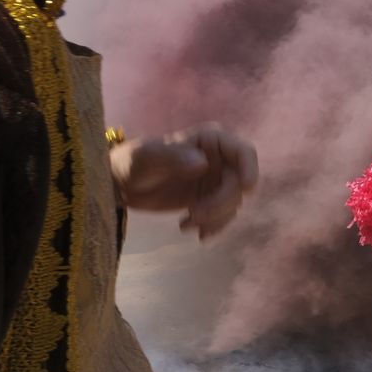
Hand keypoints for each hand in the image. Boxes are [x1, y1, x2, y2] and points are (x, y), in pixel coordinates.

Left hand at [110, 122, 259, 238]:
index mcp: (211, 141)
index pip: (243, 152)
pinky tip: (191, 230)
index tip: (247, 189)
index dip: (250, 169)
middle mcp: (219, 159)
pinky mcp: (209, 200)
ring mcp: (216, 181)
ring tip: (186, 224)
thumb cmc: (133, 162)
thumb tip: (203, 164)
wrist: (121, 184)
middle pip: (239, 184)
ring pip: (233, 203)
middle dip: (220, 204)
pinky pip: (223, 215)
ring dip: (215, 218)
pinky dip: (213, 227)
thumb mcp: (148, 158)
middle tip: (193, 215)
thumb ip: (173, 157)